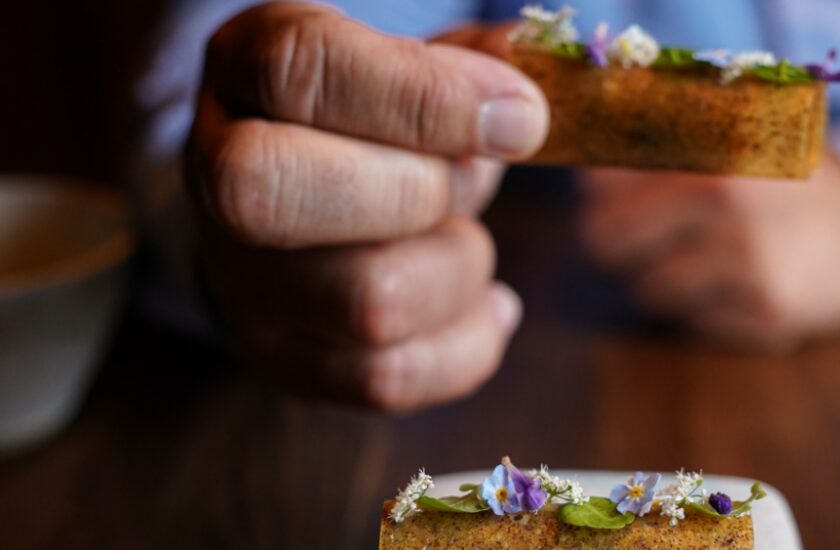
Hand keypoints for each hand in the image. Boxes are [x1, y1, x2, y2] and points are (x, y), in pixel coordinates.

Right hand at [186, 3, 547, 411]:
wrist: (299, 191)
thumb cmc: (372, 114)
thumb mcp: (407, 57)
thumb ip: (470, 57)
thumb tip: (529, 71)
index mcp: (247, 68)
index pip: (301, 71)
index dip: (426, 98)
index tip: (522, 117)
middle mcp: (218, 176)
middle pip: (287, 195)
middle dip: (423, 191)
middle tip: (466, 178)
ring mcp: (243, 282)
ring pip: (368, 302)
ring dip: (459, 267)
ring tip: (463, 236)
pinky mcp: (284, 359)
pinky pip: (387, 380)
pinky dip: (469, 343)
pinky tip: (489, 303)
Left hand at [579, 156, 839, 348]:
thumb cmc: (777, 185)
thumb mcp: (726, 143)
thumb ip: (656, 148)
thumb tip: (578, 174)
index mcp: (708, 143)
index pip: (601, 180)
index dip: (599, 196)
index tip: (611, 199)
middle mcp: (725, 196)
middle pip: (605, 239)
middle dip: (620, 243)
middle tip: (650, 239)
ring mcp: (746, 256)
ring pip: (647, 288)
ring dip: (666, 279)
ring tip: (712, 259)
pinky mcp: (764, 309)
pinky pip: (692, 321)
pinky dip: (707, 309)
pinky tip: (743, 284)